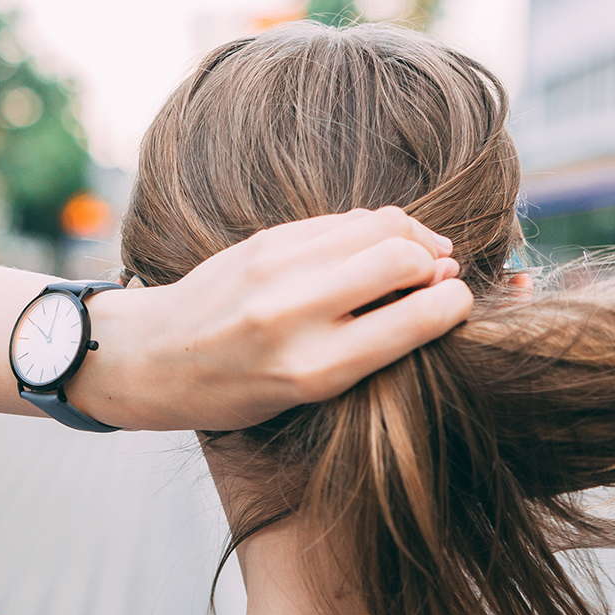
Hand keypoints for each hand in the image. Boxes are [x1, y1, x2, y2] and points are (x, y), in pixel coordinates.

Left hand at [69, 206, 470, 430]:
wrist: (155, 357)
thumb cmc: (238, 391)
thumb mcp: (305, 395)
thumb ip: (370, 346)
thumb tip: (442, 291)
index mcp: (312, 368)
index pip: (416, 317)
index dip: (456, 304)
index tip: (460, 303)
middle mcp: (294, 313)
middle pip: (403, 257)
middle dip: (437, 264)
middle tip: (440, 276)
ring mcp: (276, 268)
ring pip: (378, 224)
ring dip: (413, 236)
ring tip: (421, 255)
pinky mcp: (265, 239)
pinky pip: (343, 220)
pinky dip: (373, 229)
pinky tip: (376, 248)